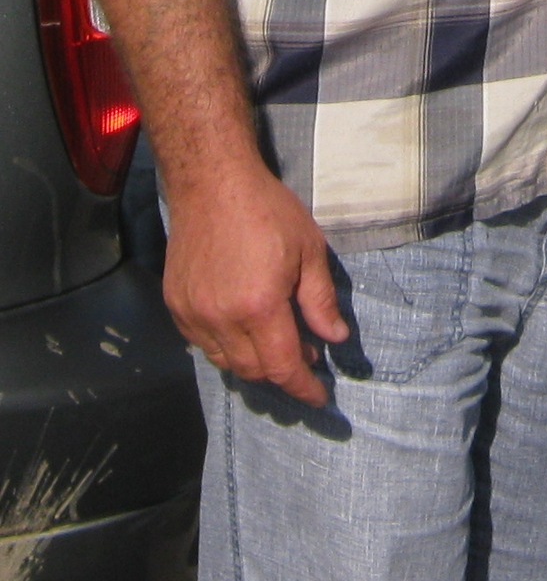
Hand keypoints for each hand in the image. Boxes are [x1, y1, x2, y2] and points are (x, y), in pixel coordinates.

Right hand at [163, 164, 347, 404]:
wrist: (212, 183)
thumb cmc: (267, 210)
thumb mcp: (308, 249)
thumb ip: (320, 300)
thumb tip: (336, 337)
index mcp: (259, 306)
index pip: (282, 366)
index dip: (303, 387)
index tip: (319, 397)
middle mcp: (222, 319)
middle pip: (254, 370)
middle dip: (282, 372)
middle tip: (306, 353)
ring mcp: (193, 315)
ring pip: (226, 362)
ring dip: (254, 362)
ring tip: (277, 340)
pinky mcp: (176, 306)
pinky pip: (203, 344)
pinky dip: (227, 347)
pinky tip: (244, 327)